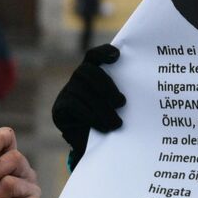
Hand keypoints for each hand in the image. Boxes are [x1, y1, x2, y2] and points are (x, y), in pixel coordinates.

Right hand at [52, 44, 124, 165]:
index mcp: (93, 72)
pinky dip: (90, 116)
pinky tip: (103, 127)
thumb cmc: (109, 119)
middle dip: (105, 86)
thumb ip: (118, 94)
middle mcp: (77, 78)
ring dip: (101, 108)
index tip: (117, 56)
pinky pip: (74, 105)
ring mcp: (66, 91)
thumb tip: (138, 85)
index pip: (94, 55)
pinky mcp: (59, 108)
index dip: (103, 52)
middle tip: (122, 103)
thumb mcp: (115, 104)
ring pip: (82, 91)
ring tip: (116, 123)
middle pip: (87, 70)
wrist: (91, 145)